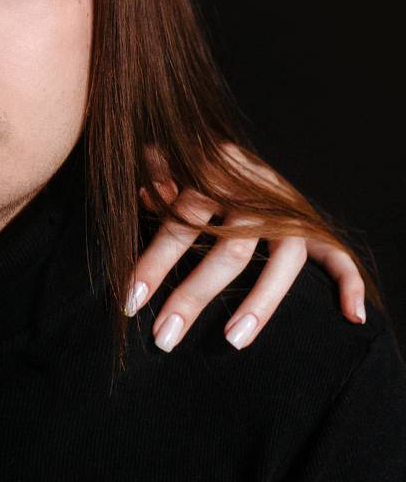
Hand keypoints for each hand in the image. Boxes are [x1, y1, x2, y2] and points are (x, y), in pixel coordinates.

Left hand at [124, 144, 367, 352]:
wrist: (223, 141)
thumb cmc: (186, 159)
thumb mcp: (166, 157)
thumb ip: (156, 177)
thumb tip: (142, 195)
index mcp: (213, 173)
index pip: (182, 222)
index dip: (154, 262)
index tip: (130, 302)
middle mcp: (254, 192)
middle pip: (230, 249)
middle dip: (195, 297)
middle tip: (165, 338)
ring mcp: (287, 208)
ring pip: (284, 258)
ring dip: (261, 302)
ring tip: (232, 341)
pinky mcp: (310, 223)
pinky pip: (335, 253)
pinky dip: (349, 281)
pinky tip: (352, 316)